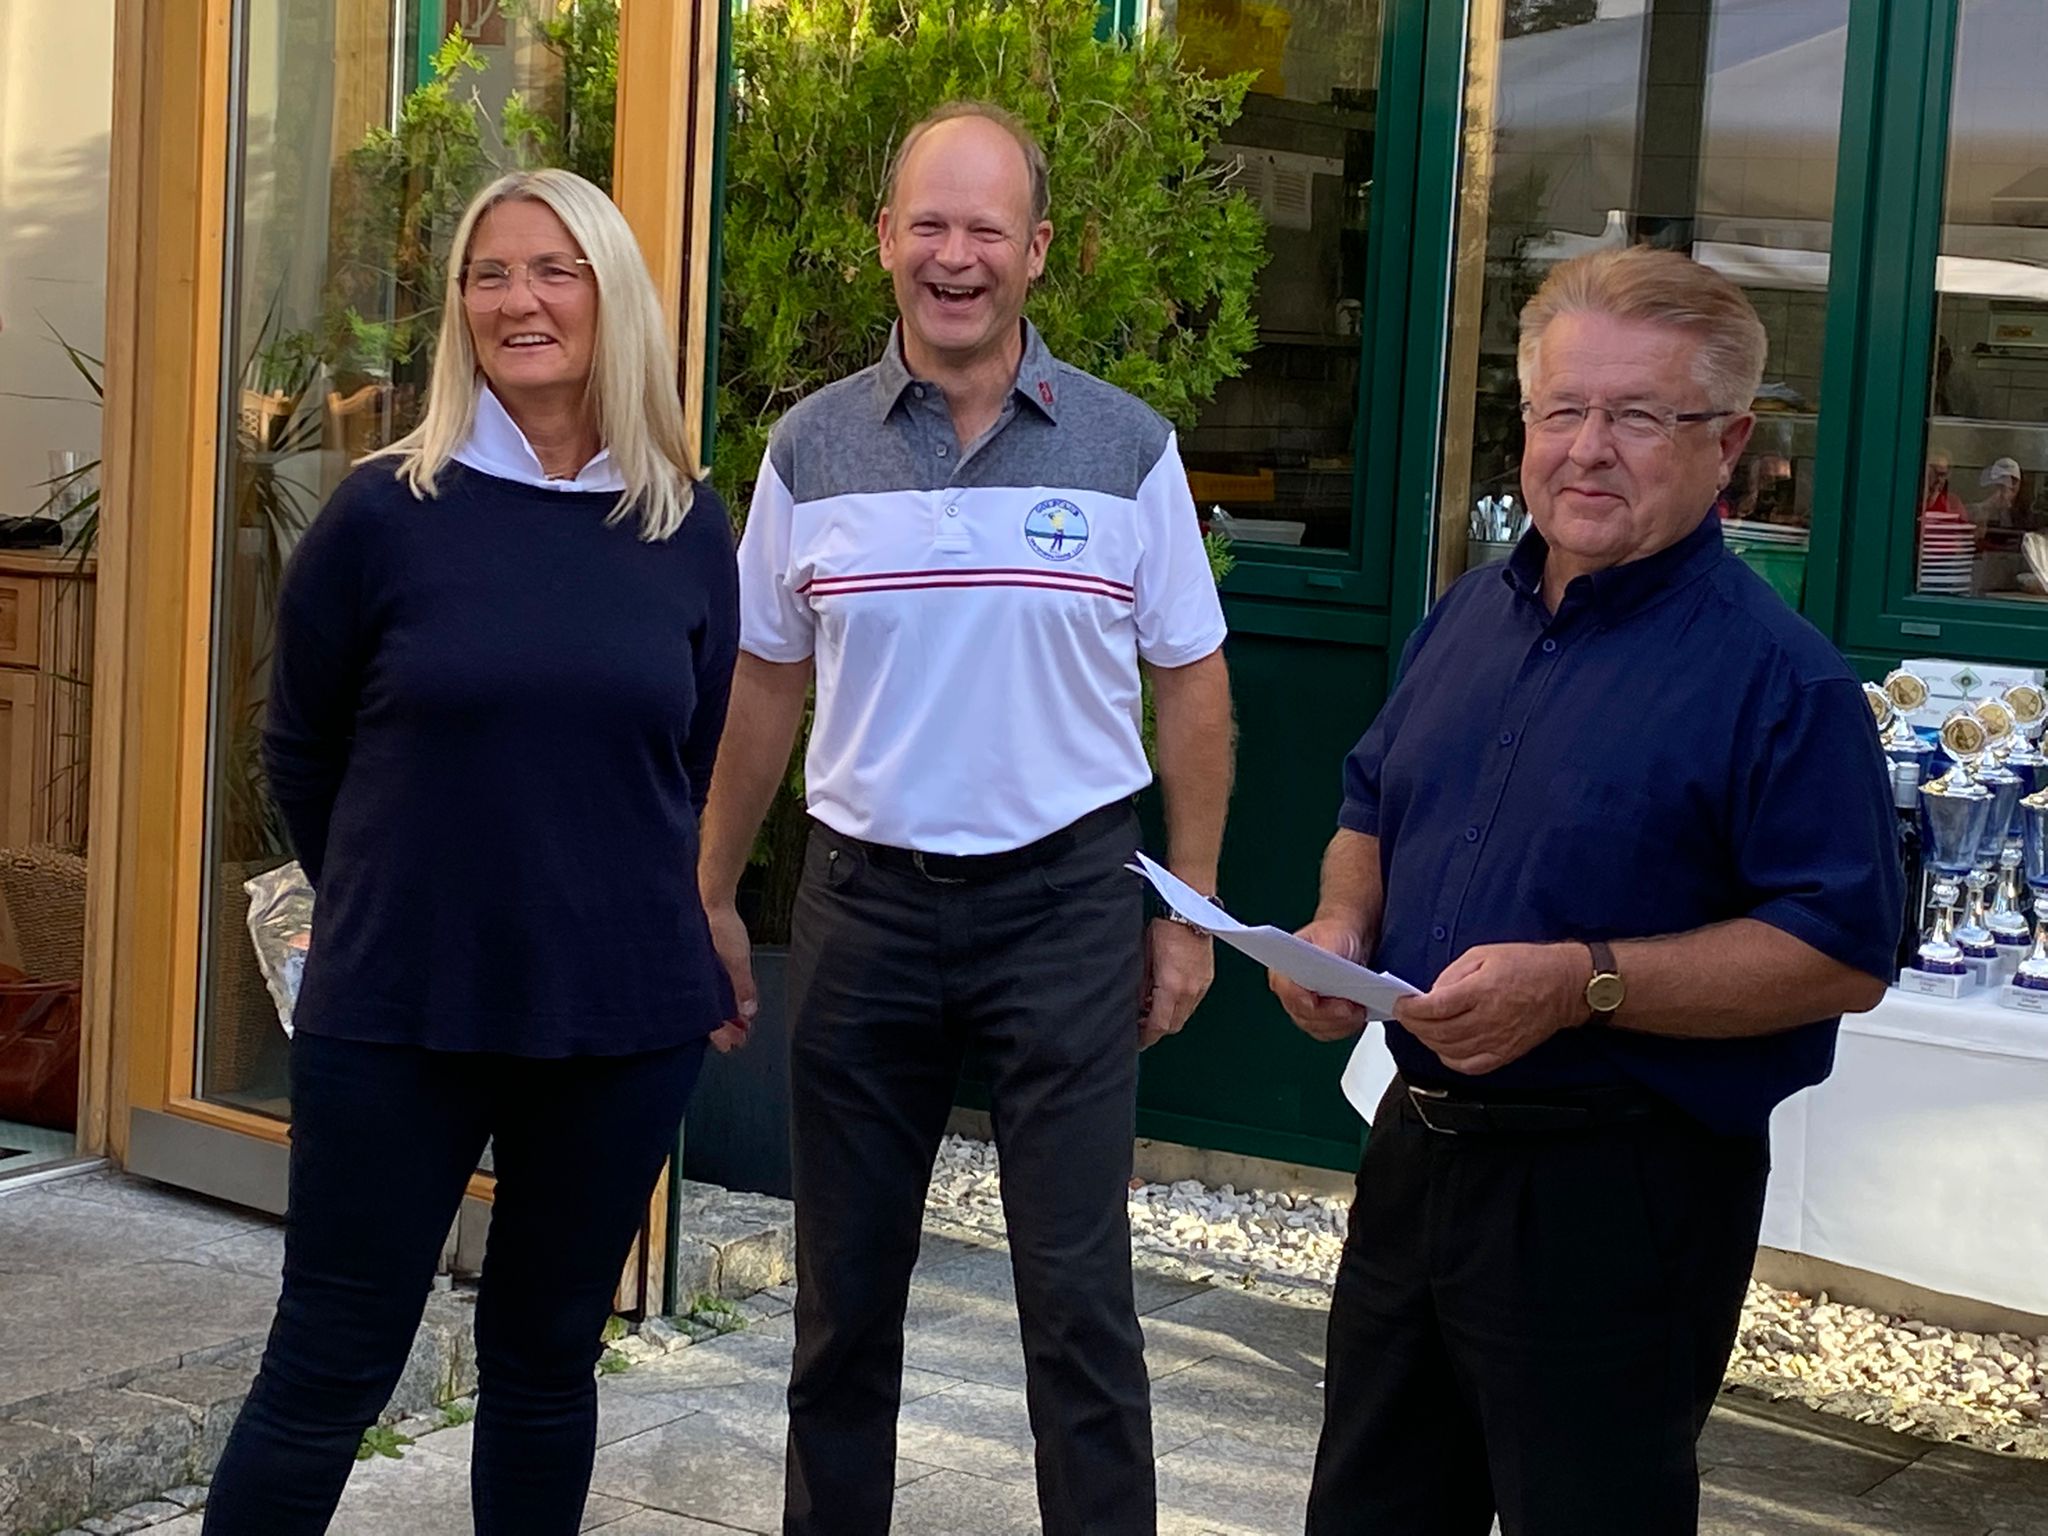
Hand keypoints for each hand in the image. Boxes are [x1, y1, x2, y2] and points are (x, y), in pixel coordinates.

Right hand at [705, 902, 757, 1052]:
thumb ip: (742, 986)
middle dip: (723, 1028)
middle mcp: (697, 982)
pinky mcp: (704, 964)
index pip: (708, 1020)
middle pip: (708, 1014)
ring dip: (725, 1014)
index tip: (731, 1045)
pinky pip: (712, 987)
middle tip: (738, 1040)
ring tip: (740, 1026)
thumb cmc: (719, 925)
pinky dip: (722, 997)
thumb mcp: (736, 958)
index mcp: (700, 985)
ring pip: (710, 1002)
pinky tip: (732, 1002)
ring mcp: (700, 973)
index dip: (720, 1035)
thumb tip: (748, 1013)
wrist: (709, 899)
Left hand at [1140, 920, 1213, 1049]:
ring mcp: (1201, 986)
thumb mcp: (1144, 958)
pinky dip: (1179, 1006)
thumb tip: (1136, 1005)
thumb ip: (1141, 986)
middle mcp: (1190, 991)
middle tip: (1140, 1024)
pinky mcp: (1206, 980)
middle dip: (1156, 1030)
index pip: (1159, 1025)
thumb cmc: (1166, 929)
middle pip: (1173, 1026)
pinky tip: (1167, 995)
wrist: (1191, 912)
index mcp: (1172, 987)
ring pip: (1183, 1016)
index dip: (1146, 1037)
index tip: (1136, 1041)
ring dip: (1168, 1018)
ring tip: (1152, 1007)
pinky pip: (1192, 1003)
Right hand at [1269, 921, 1369, 1040]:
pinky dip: (1346, 1026)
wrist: (1348, 943)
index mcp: (1283, 970)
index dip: (1299, 998)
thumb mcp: (1329, 936)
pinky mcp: (1320, 1020)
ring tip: (1359, 1010)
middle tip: (1350, 1007)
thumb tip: (1327, 969)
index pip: (1285, 989)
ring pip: (1318, 1027)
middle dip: (1329, 1014)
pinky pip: (1330, 1032)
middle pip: (1303, 1014)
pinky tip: (1358, 1014)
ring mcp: (1304, 1010)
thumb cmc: (1335, 936)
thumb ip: (1324, 952)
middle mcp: (1290, 993)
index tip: (1314, 1001)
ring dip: (1340, 1022)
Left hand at [1393, 942, 1587, 1074]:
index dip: (1411, 1009)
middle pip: (1438, 1032)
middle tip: (1406, 1016)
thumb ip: (1453, 974)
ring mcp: (1498, 1040)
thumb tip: (1430, 994)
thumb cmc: (1528, 966)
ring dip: (1429, 1042)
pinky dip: (1450, 1059)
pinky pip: (1470, 1066)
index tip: (1401, 1004)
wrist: (1565, 985)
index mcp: (1481, 990)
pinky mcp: (1506, 1053)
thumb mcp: (1483, 954)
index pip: (1435, 1008)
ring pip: (1450, 1051)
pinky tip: (1444, 1048)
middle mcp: (1489, 1019)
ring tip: (1422, 1029)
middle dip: (1414, 1025)